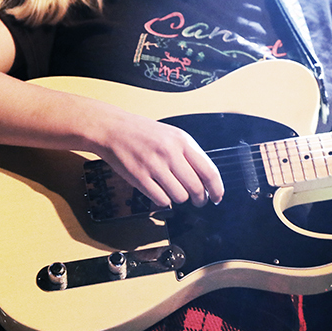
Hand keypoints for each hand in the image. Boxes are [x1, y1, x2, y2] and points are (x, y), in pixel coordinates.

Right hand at [93, 110, 224, 207]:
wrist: (114, 129)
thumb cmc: (143, 133)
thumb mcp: (172, 135)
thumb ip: (190, 154)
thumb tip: (206, 179)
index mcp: (182, 141)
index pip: (209, 171)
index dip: (217, 189)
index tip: (217, 197)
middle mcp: (170, 152)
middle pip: (196, 188)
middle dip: (200, 199)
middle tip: (198, 201)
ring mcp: (154, 165)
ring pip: (180, 196)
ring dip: (180, 199)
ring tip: (175, 192)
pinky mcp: (140, 178)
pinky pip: (161, 200)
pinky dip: (164, 201)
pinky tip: (161, 192)